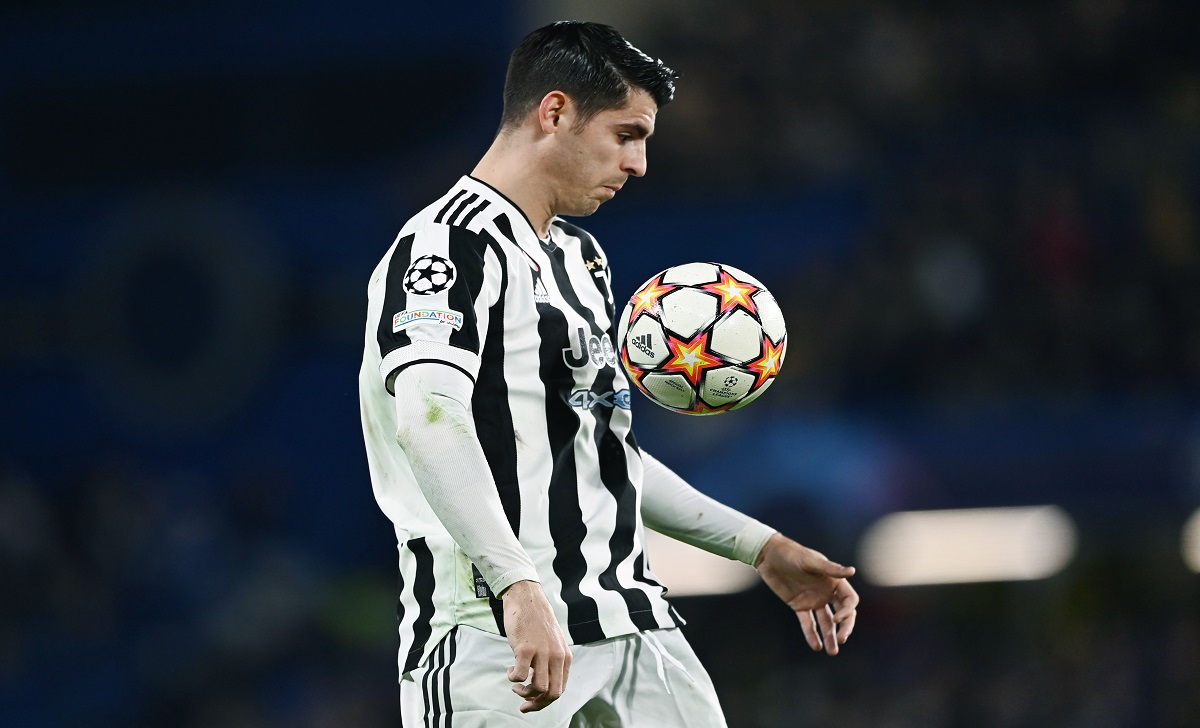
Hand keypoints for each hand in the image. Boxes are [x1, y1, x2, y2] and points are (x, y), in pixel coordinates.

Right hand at [500, 580, 571, 712]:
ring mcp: (542, 653)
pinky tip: (511, 669)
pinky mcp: (526, 649)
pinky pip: (520, 676)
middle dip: (537, 704)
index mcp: (565, 657)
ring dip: (523, 691)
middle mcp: (557, 656)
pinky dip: (513, 678)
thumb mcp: (553, 643)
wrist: (527, 598)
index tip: (532, 703)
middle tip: (524, 704)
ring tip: (516, 684)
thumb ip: (551, 662)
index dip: (545, 702)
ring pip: (538, 688)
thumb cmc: (536, 622)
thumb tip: (541, 685)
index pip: (560, 689)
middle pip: (552, 694)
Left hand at [755, 533, 858, 654]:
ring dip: (829, 636)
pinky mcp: (799, 605)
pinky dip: (811, 634)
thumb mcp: (810, 561)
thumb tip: (852, 571)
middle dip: (843, 628)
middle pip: (842, 614)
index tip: (837, 619)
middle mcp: (826, 592)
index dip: (847, 612)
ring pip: (826, 622)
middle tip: (841, 641)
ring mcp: (813, 600)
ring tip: (832, 652)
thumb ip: (830, 569)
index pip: (849, 601)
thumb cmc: (792, 553)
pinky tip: (816, 646)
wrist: (768, 556)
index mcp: (833, 581)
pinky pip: (807, 622)